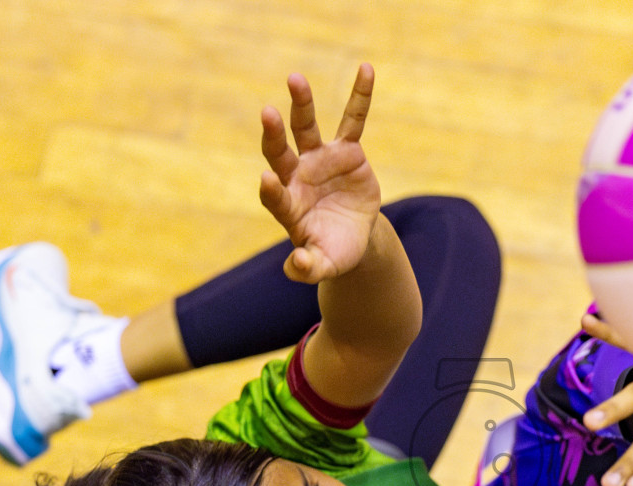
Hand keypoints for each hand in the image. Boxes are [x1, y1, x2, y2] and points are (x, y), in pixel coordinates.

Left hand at [258, 65, 380, 283]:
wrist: (351, 237)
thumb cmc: (331, 252)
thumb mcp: (322, 266)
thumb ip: (307, 268)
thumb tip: (296, 266)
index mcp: (288, 206)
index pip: (275, 197)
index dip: (272, 191)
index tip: (268, 182)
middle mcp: (297, 176)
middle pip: (280, 152)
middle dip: (273, 135)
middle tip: (266, 113)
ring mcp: (320, 160)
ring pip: (306, 128)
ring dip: (301, 104)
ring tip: (294, 79)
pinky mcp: (347, 151)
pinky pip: (353, 120)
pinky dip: (359, 97)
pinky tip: (365, 70)